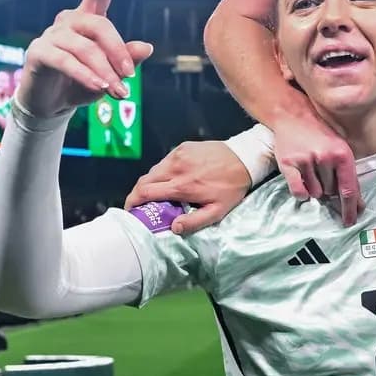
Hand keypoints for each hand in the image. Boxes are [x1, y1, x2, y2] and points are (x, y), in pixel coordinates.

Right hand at [16, 0, 153, 117]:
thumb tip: (147, 47)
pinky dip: (85, 75)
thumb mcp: (108, 75)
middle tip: (130, 74)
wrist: (50, 106)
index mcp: (86, 21)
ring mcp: (51, 35)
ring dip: (105, 72)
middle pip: (98, 25)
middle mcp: (68, 22)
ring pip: (85, 48)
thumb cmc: (80, 85)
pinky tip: (98, 87)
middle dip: (118, 51)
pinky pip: (66, 61)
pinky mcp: (38, 52)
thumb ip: (126, 60)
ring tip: (119, 91)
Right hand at [124, 142, 250, 236]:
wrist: (244, 158)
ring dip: (151, 182)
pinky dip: (163, 171)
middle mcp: (176, 168)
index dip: (133, 201)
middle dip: (138, 193)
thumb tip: (174, 227)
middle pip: (144, 181)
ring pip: (153, 170)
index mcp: (182, 186)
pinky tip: (173, 178)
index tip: (130, 209)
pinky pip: (165, 161)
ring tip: (159, 193)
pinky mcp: (182, 147)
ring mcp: (178, 155)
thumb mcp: (218, 210)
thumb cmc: (231, 187)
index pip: (145, 192)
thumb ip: (194, 221)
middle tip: (142, 204)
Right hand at [271, 111, 361, 223]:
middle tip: (320, 169)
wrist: (293, 115)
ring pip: (314, 193)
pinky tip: (301, 177)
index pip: (349, 189)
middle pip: (330, 193)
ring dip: (313, 187)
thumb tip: (358, 204)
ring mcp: (306, 160)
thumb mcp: (340, 150)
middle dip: (327, 187)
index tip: (351, 221)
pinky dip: (300, 191)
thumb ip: (349, 176)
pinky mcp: (289, 164)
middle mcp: (325, 157)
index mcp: (342, 154)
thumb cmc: (319, 135)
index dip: (350, 208)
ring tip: (310, 167)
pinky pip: (298, 192)